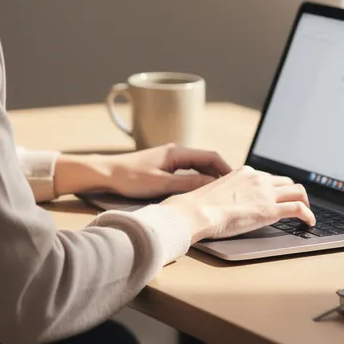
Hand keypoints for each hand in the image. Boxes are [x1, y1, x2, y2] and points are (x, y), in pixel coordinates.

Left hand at [96, 144, 233, 198]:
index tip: (238, 181)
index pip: (210, 156)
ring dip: (209, 176)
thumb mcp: (161, 184)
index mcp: (177, 152)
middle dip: (221, 173)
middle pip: (206, 160)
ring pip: (197, 166)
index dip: (226, 169)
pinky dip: (197, 178)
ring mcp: (169, 158)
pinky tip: (200, 190)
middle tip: (234, 189)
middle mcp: (175, 152)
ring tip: (221, 192)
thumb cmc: (130, 178)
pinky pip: (187, 170)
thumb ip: (188, 184)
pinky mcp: (163, 166)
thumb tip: (212, 184)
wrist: (105, 173)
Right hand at [162, 166, 314, 242]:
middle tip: (295, 205)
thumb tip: (228, 202)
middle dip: (294, 193)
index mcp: (244, 172)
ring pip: (298, 191)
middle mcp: (258, 178)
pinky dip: (309, 215)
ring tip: (306, 214)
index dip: (276, 188)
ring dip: (306, 202)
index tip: (278, 197)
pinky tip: (309, 223)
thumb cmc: (198, 206)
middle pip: (287, 182)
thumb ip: (228, 192)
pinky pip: (299, 209)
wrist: (196, 211)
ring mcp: (266, 193)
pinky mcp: (271, 209)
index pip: (268, 177)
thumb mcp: (215, 190)